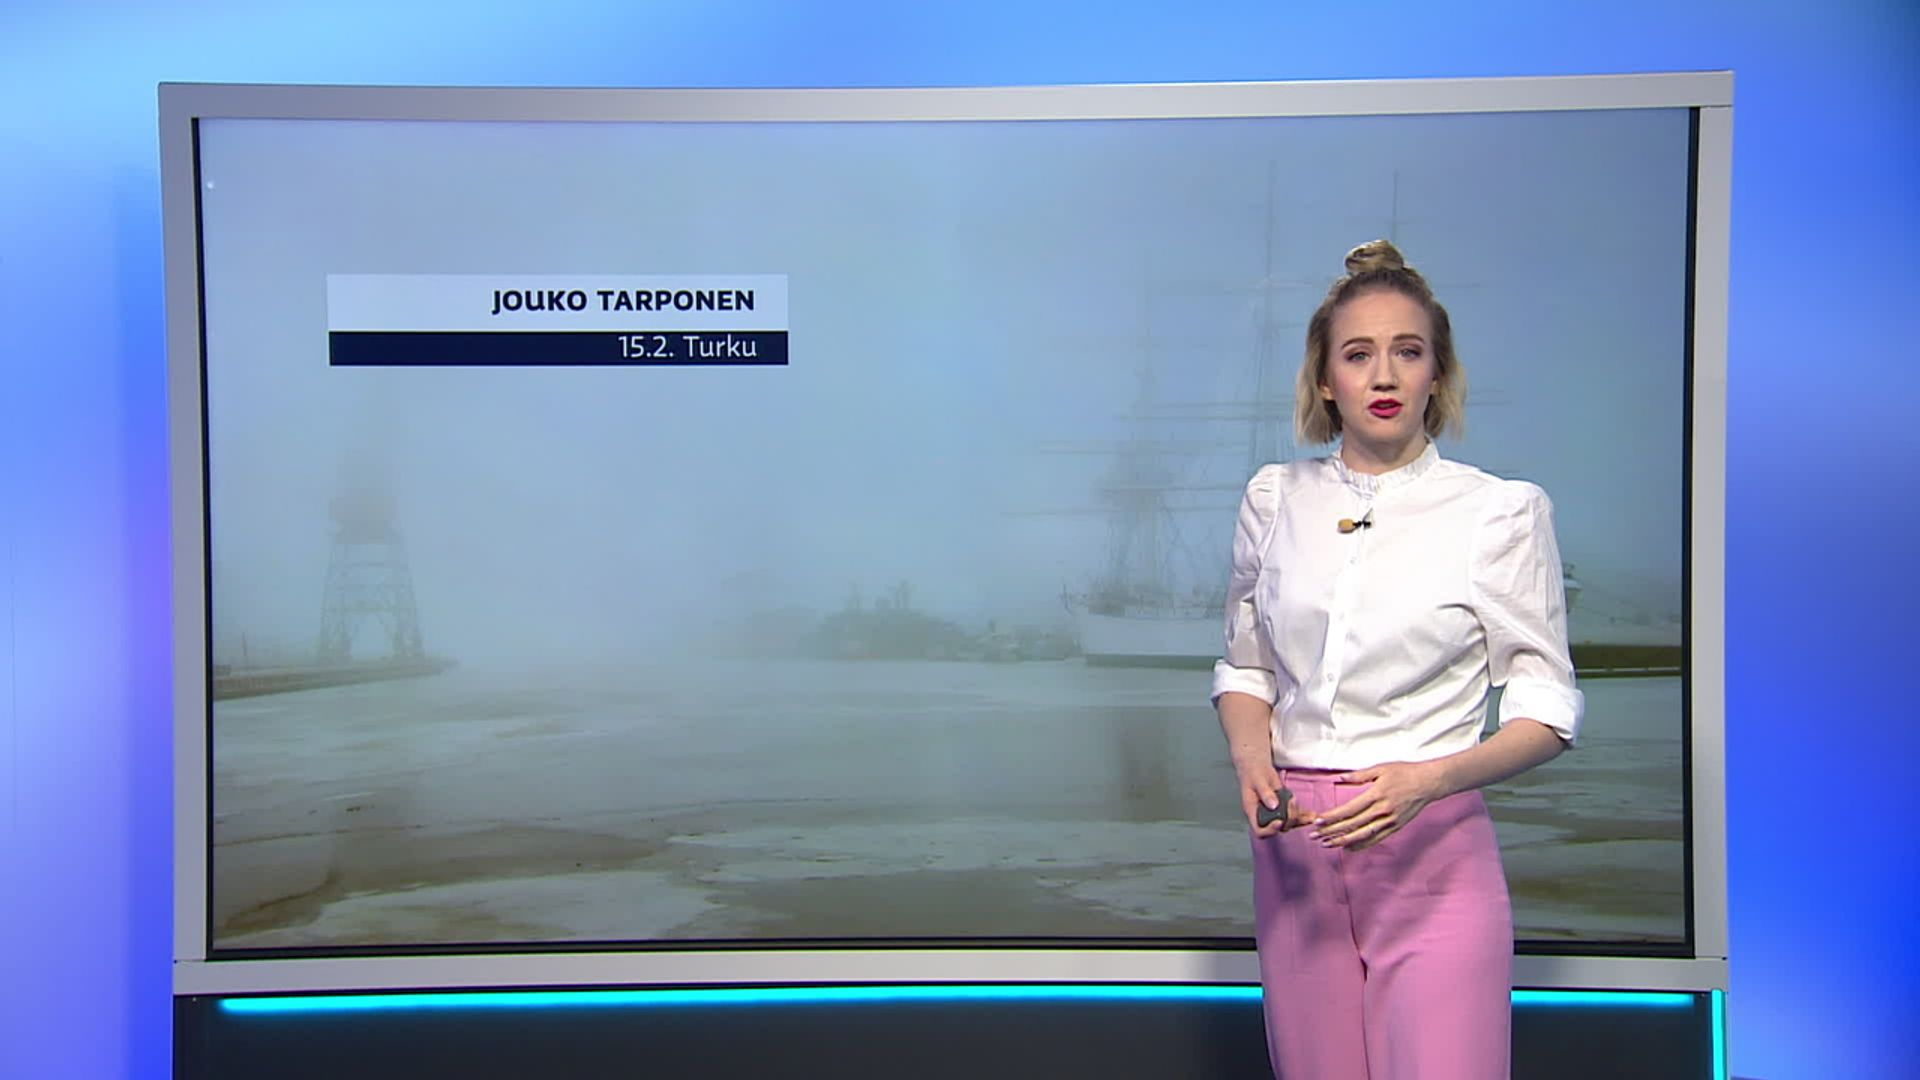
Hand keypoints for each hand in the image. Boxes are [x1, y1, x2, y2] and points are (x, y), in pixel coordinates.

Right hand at [1235, 759, 1315, 837]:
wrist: (1258, 765)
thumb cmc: (1253, 772)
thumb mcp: (1257, 780)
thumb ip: (1265, 793)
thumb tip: (1274, 806)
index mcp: (1253, 811)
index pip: (1259, 830)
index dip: (1270, 830)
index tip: (1279, 821)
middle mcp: (1264, 815)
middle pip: (1278, 827)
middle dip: (1290, 819)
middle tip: (1292, 802)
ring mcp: (1275, 812)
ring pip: (1289, 823)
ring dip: (1300, 820)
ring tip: (1310, 814)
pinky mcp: (1284, 806)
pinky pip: (1294, 814)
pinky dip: (1303, 815)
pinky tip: (1312, 814)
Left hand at [1311, 761, 1448, 850]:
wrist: (1429, 783)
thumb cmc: (1405, 772)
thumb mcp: (1381, 768)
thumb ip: (1359, 775)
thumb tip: (1340, 778)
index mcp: (1376, 794)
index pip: (1349, 809)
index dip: (1332, 817)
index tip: (1318, 821)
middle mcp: (1382, 810)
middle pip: (1353, 824)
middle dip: (1332, 831)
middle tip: (1316, 836)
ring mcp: (1390, 821)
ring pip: (1363, 835)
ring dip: (1344, 841)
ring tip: (1328, 844)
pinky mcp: (1396, 827)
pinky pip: (1377, 839)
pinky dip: (1362, 845)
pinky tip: (1349, 848)